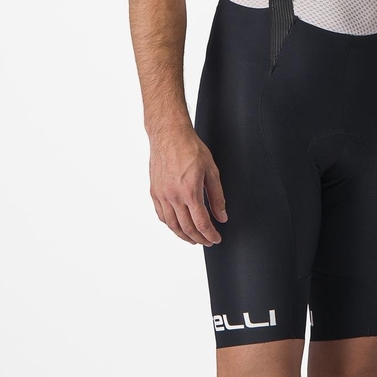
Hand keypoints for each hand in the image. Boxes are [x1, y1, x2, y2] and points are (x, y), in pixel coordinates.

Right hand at [149, 131, 227, 245]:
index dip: (210, 235)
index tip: (216, 238)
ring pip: (172, 225)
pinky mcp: (154, 192)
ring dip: (184, 236)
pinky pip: (161, 215)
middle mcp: (174, 196)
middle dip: (199, 238)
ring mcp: (162, 195)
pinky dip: (170, 225)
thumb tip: (221, 216)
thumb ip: (217, 196)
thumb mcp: (212, 171)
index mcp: (190, 191)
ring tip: (193, 238)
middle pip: (187, 228)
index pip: (201, 223)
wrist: (169, 135)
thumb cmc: (191, 148)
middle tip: (207, 241)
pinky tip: (177, 225)